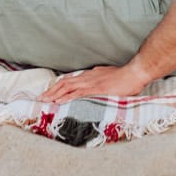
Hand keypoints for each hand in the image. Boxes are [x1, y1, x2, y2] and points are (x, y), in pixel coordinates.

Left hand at [38, 63, 153, 103]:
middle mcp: (87, 77)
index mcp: (90, 75)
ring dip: (54, 94)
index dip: (58, 86)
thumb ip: (101, 80)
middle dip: (51, 91)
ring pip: (67, 87)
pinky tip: (59, 102)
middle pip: (64, 83)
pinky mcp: (96, 89)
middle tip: (41, 98)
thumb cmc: (126, 76)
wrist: (135, 73)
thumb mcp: (109, 76)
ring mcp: (91, 83)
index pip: (70, 80)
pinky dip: (66, 98)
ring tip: (44, 101)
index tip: (50, 93)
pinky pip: (77, 93)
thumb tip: (97, 84)